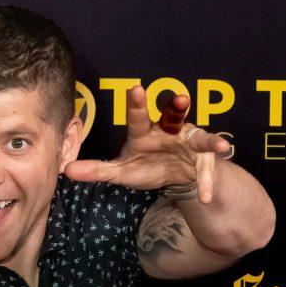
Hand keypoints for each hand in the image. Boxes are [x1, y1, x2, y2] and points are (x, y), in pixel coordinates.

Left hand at [62, 85, 233, 204]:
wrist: (176, 176)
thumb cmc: (146, 166)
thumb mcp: (121, 172)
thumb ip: (97, 170)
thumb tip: (66, 171)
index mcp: (145, 133)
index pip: (138, 117)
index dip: (137, 104)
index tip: (136, 88)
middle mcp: (169, 131)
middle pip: (173, 117)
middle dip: (178, 108)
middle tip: (181, 98)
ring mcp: (189, 143)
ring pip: (200, 137)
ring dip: (209, 139)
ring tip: (219, 146)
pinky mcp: (204, 161)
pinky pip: (207, 172)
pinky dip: (207, 184)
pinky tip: (207, 197)